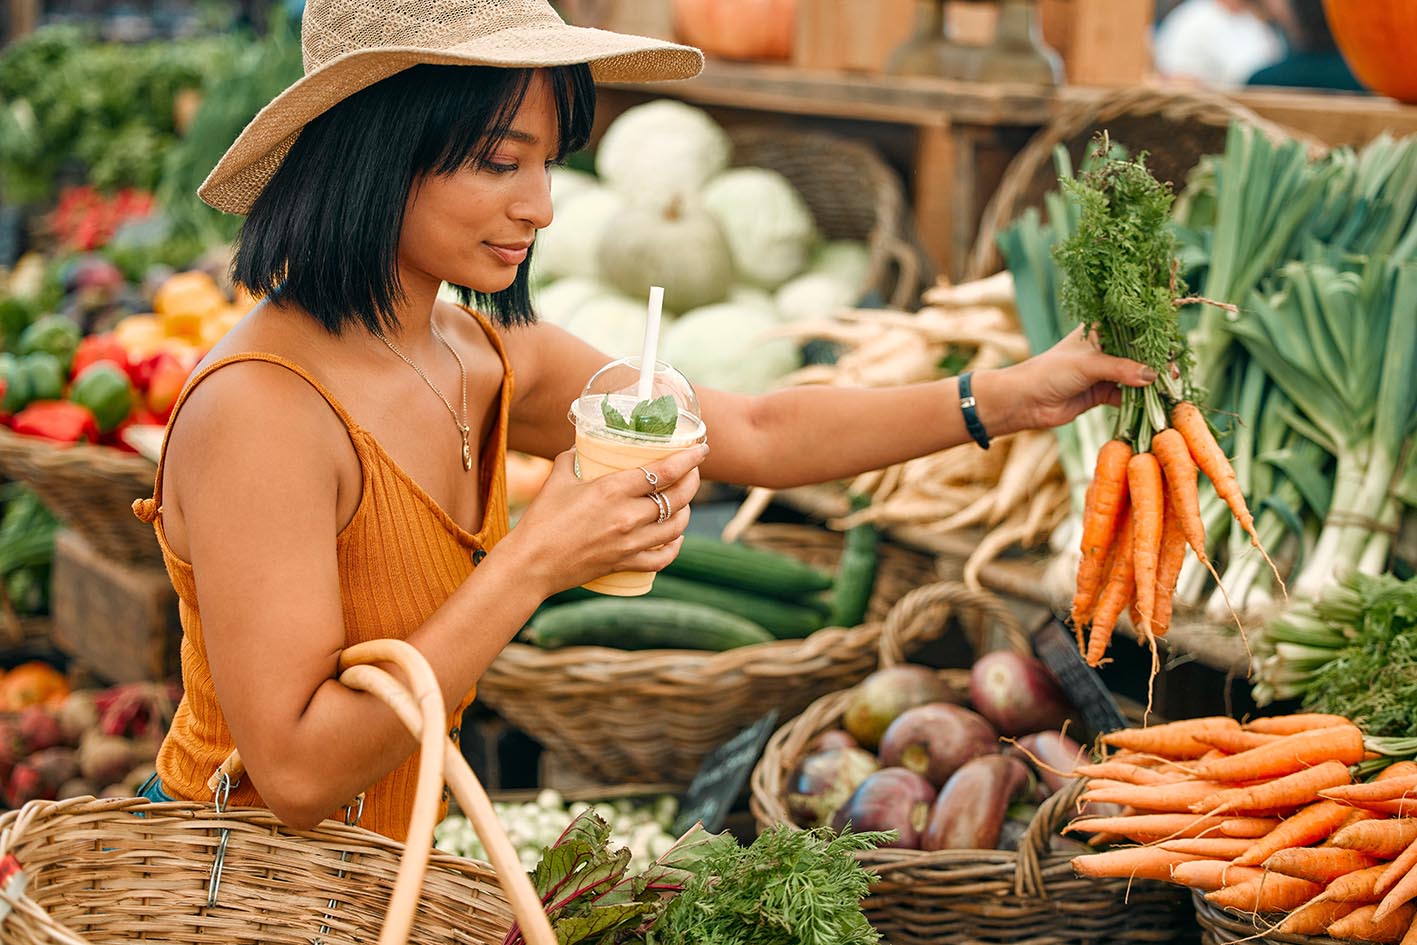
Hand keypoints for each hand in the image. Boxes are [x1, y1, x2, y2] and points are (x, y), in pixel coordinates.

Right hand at [504, 443, 707, 596]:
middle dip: (693, 482)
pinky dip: (675, 547)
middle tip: (694, 473)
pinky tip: (676, 537)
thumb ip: (574, 458)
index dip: (689, 459)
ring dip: (686, 512)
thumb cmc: (541, 519)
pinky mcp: (625, 563)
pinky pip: (662, 557)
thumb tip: (585, 445)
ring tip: (684, 503)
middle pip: (677, 497)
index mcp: (613, 489)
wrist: (530, 564)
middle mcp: (628, 516)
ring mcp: (629, 543)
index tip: (701, 450)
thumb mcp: (558, 478)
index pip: (664, 470)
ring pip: (676, 526)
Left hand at [975, 325, 1157, 434]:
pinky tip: (1155, 404)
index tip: (1172, 344)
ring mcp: (1105, 371)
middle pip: (1139, 353)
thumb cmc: (1051, 371)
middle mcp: (1105, 348)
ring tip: (1170, 388)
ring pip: (1136, 375)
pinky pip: (1128, 395)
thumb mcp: (1088, 364)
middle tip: (1175, 372)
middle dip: (1157, 362)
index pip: (1133, 327)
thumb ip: (1121, 369)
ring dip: (1151, 383)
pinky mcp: (1103, 393)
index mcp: (1100, 330)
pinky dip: (1140, 400)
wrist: (1026, 402)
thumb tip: (1153, 376)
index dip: (1153, 335)